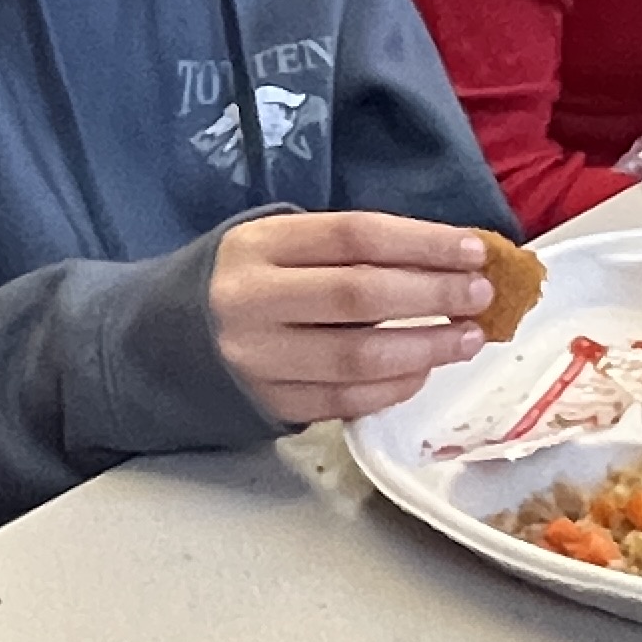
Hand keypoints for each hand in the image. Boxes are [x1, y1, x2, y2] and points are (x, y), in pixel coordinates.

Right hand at [208, 208, 497, 424]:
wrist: (160, 341)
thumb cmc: (243, 283)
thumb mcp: (275, 245)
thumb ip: (345, 251)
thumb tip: (446, 262)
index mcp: (259, 246)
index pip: (355, 237)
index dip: (423, 243)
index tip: (474, 250)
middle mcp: (253, 300)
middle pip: (360, 295)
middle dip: (434, 295)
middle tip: (481, 295)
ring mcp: (258, 358)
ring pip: (358, 357)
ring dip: (426, 348)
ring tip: (467, 338)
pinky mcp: (269, 403)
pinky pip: (345, 399)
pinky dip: (395, 386)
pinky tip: (424, 370)